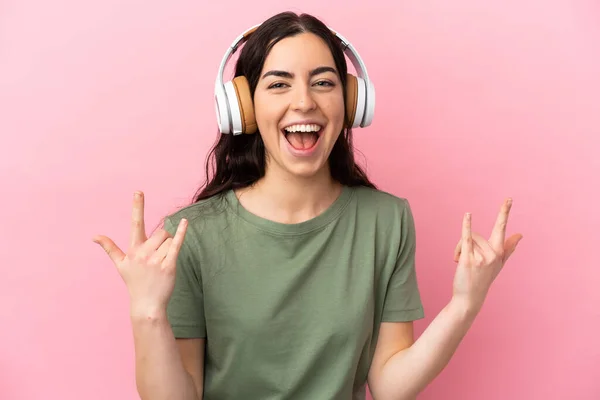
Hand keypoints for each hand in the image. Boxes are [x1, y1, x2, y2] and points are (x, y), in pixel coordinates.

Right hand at [93, 191, 187, 316]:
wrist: (146, 305)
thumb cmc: (135, 282)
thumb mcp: (120, 265)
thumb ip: (110, 248)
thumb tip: (94, 236)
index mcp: (133, 249)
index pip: (135, 223)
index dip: (137, 207)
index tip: (138, 191)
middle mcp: (143, 253)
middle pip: (161, 232)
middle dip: (163, 241)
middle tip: (158, 258)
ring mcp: (156, 259)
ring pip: (169, 239)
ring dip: (169, 248)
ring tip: (162, 263)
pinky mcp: (169, 266)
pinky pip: (177, 244)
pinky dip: (182, 233)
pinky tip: (185, 222)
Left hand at [451, 198, 522, 313]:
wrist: (470, 297)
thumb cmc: (483, 279)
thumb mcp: (499, 264)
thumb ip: (509, 248)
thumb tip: (520, 235)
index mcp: (499, 252)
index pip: (502, 228)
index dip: (504, 212)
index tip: (509, 198)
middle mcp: (493, 254)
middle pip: (475, 235)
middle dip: (466, 244)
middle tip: (464, 260)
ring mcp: (481, 257)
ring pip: (467, 239)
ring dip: (459, 249)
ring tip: (461, 263)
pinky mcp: (468, 260)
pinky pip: (466, 238)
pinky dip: (466, 226)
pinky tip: (468, 215)